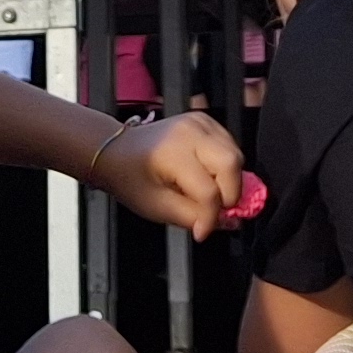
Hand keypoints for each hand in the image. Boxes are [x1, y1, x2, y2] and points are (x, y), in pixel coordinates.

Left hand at [98, 109, 245, 236]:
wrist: (117, 150)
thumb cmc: (131, 178)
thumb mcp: (156, 207)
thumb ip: (192, 217)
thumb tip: (226, 224)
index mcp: (174, 153)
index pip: (209, 190)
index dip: (211, 218)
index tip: (202, 232)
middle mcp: (191, 131)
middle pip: (232, 164)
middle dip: (230, 194)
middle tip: (216, 211)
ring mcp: (200, 121)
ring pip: (235, 154)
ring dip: (229, 180)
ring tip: (209, 194)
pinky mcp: (205, 120)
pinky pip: (229, 145)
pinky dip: (226, 166)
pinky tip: (209, 176)